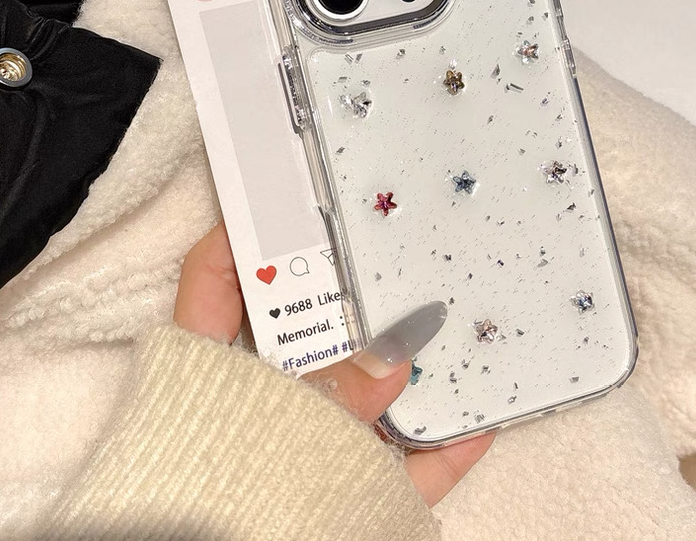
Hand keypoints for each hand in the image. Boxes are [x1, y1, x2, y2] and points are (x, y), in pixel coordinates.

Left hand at [175, 223, 492, 506]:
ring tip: (451, 317)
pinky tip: (485, 422)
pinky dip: (441, 451)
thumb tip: (395, 360)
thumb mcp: (268, 438)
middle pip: (303, 329)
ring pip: (362, 393)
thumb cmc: (221, 498)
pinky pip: (399, 466)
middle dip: (347, 292)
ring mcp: (304, 444)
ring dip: (409, 367)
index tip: (284, 197)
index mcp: (210, 373)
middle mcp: (257, 401)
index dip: (242, 233)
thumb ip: (327, 401)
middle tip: (388, 245)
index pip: (212, 281)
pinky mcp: (344, 491)